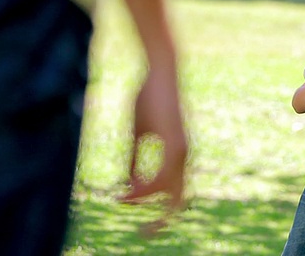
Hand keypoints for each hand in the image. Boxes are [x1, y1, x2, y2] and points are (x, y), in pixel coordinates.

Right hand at [117, 68, 187, 214]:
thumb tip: (128, 186)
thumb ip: (135, 159)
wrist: (161, 71)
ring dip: (152, 206)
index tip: (121, 203)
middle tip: (145, 234)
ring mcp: (181, 150)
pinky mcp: (176, 142)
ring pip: (173, 191)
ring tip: (138, 217)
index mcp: (176, 154)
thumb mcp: (138, 133)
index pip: (170, 190)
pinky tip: (132, 194)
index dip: (147, 202)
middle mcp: (183, 155)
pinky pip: (165, 175)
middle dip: (162, 219)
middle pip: (178, 199)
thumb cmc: (148, 97)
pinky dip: (148, 189)